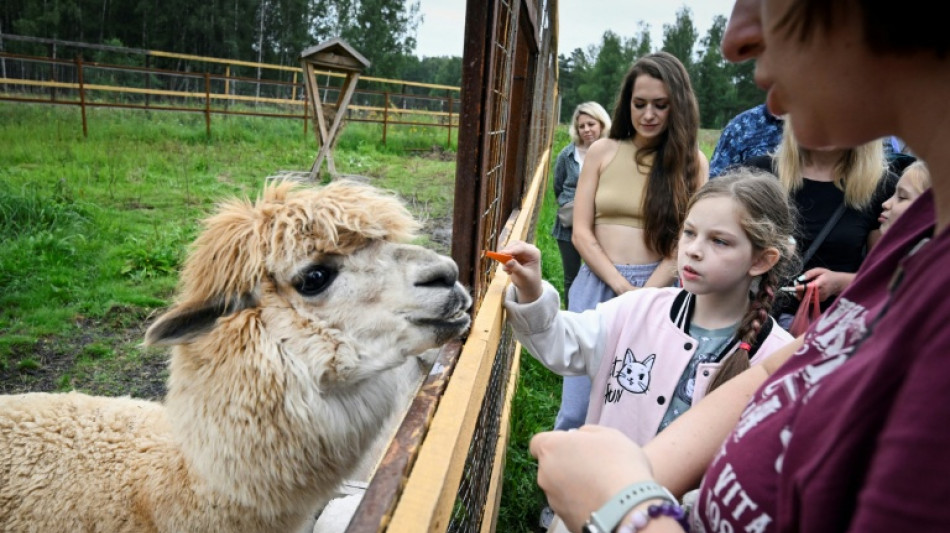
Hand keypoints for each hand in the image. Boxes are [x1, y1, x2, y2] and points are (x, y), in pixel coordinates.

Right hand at [498, 240, 543, 302]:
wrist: (529, 285)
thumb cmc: (529, 281)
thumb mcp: (523, 276)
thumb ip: (516, 268)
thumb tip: (508, 261)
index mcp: (534, 253)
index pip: (522, 248)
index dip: (512, 250)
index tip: (502, 253)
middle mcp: (528, 250)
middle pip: (515, 245)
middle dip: (507, 252)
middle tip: (499, 258)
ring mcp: (522, 251)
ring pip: (509, 248)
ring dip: (505, 257)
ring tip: (507, 270)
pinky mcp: (515, 254)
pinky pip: (506, 254)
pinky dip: (504, 261)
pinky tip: (509, 271)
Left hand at [530, 425, 654, 531]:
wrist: (628, 507)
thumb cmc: (618, 463)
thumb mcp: (607, 434)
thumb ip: (585, 432)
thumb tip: (576, 437)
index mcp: (550, 448)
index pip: (538, 443)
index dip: (554, 444)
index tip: (573, 447)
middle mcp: (544, 474)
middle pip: (550, 466)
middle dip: (566, 465)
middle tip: (592, 467)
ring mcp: (552, 500)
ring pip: (559, 488)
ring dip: (573, 485)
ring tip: (600, 487)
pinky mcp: (563, 520)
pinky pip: (570, 506)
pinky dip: (580, 504)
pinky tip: (600, 502)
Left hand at [795, 268, 854, 300]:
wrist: (838, 283)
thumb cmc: (827, 275)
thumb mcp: (819, 270)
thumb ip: (809, 273)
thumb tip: (800, 278)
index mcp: (821, 283)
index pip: (809, 287)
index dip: (800, 288)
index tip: (795, 286)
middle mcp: (821, 292)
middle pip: (806, 294)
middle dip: (798, 290)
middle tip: (796, 283)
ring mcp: (821, 298)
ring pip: (806, 299)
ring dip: (799, 294)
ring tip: (798, 287)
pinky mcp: (820, 301)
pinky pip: (809, 300)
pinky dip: (803, 297)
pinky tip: (802, 291)